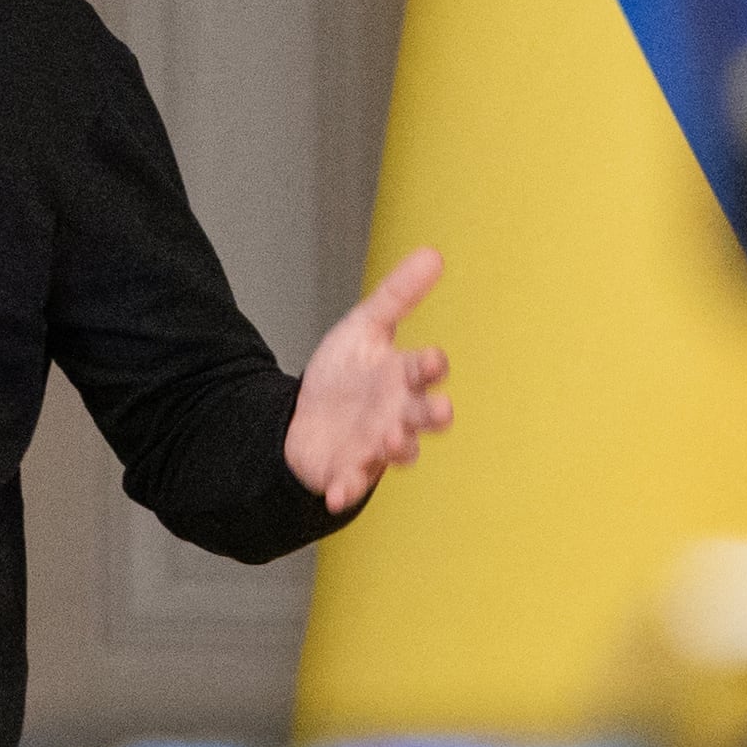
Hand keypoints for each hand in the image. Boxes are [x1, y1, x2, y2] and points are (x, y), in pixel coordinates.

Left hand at [285, 247, 452, 511]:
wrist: (306, 419)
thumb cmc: (345, 376)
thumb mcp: (365, 328)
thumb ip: (398, 296)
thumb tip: (433, 253)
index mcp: (403, 378)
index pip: (425, 370)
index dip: (429, 366)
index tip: (431, 361)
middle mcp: (398, 414)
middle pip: (423, 415)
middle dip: (431, 414)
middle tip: (440, 412)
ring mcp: (375, 446)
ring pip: (397, 450)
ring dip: (398, 447)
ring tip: (392, 440)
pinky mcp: (347, 471)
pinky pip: (350, 483)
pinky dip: (345, 489)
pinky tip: (335, 493)